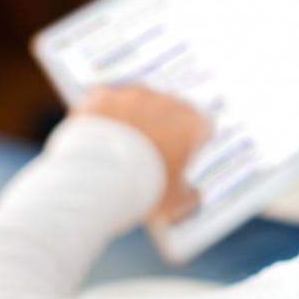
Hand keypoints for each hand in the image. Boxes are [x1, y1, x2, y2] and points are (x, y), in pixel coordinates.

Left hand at [74, 85, 211, 223]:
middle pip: (170, 110)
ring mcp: (132, 95)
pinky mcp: (102, 94)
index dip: (192, 143)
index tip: (181, 157)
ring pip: (138, 101)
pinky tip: (99, 132)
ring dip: (134, 116)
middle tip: (148, 156)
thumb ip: (189, 196)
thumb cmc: (141, 190)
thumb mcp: (174, 204)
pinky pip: (106, 98)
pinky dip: (104, 112)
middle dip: (163, 127)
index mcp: (191, 124)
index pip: (202, 126)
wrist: (96, 179)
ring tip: (120, 145)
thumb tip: (193, 196)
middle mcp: (165, 102)